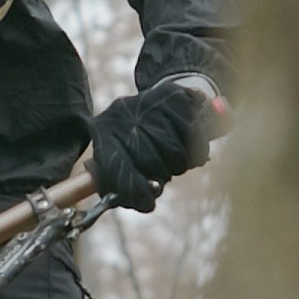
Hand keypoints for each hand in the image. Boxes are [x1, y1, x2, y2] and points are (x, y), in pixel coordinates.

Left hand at [89, 74, 222, 212]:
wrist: (154, 105)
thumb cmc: (135, 144)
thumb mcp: (120, 160)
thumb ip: (127, 185)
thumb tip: (145, 202)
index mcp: (102, 131)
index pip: (117, 168)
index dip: (135, 191)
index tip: (148, 203)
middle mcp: (121, 112)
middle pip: (148, 160)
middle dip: (159, 174)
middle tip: (163, 173)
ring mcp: (147, 101)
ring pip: (173, 150)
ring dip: (178, 163)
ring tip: (173, 159)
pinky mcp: (173, 95)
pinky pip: (192, 133)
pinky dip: (196, 148)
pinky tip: (189, 146)